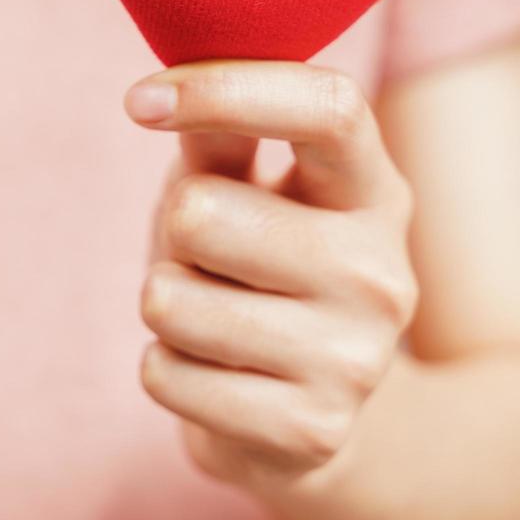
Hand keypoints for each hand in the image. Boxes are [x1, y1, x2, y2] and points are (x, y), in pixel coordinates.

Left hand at [125, 61, 416, 491]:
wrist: (312, 419)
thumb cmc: (258, 270)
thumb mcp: (244, 189)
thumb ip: (218, 134)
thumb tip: (163, 91)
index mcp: (373, 190)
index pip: (327, 106)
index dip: (224, 88)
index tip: (139, 102)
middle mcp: (380, 271)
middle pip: (199, 213)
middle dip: (174, 232)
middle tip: (212, 260)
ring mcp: (355, 358)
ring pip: (168, 300)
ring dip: (165, 304)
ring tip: (215, 318)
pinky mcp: (311, 430)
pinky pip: (162, 373)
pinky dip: (165, 370)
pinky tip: (217, 376)